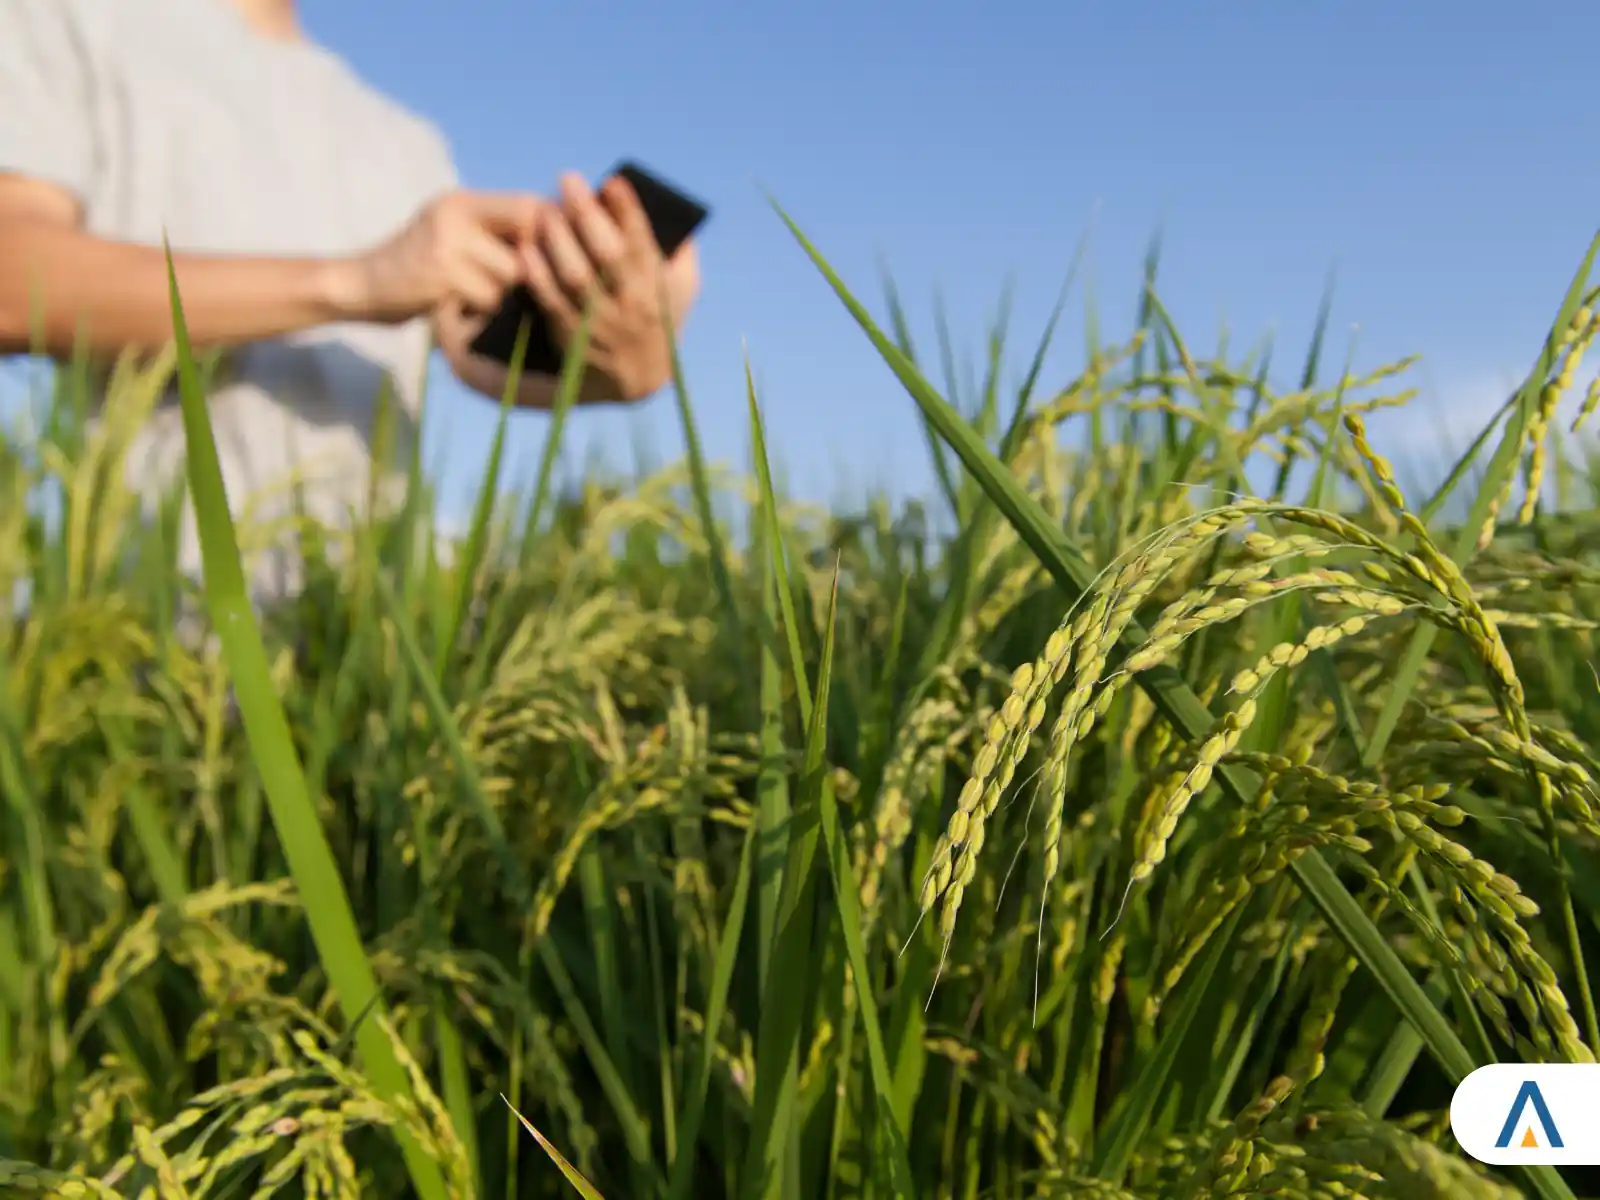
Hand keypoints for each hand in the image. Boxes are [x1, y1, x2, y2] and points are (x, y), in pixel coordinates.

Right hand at [337, 189, 541, 324]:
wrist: (362, 286)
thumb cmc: (418, 266)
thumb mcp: (453, 233)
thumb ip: (497, 230)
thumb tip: (560, 232)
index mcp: (462, 201)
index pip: (528, 206)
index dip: (548, 233)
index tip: (549, 257)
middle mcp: (456, 214)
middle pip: (528, 243)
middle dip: (527, 268)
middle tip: (506, 282)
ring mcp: (447, 244)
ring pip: (512, 275)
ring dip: (501, 293)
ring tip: (471, 294)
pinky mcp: (441, 277)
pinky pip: (490, 298)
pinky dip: (480, 310)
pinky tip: (457, 307)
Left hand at [519, 172, 700, 401]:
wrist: (639, 378)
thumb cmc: (659, 317)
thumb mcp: (684, 288)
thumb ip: (681, 252)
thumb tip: (672, 212)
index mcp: (657, 285)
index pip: (643, 241)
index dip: (627, 209)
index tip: (612, 182)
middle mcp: (630, 303)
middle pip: (607, 253)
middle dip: (586, 213)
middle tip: (568, 180)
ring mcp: (600, 321)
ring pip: (576, 275)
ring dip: (558, 239)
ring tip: (544, 210)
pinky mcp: (572, 335)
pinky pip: (551, 301)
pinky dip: (537, 275)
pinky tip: (526, 249)